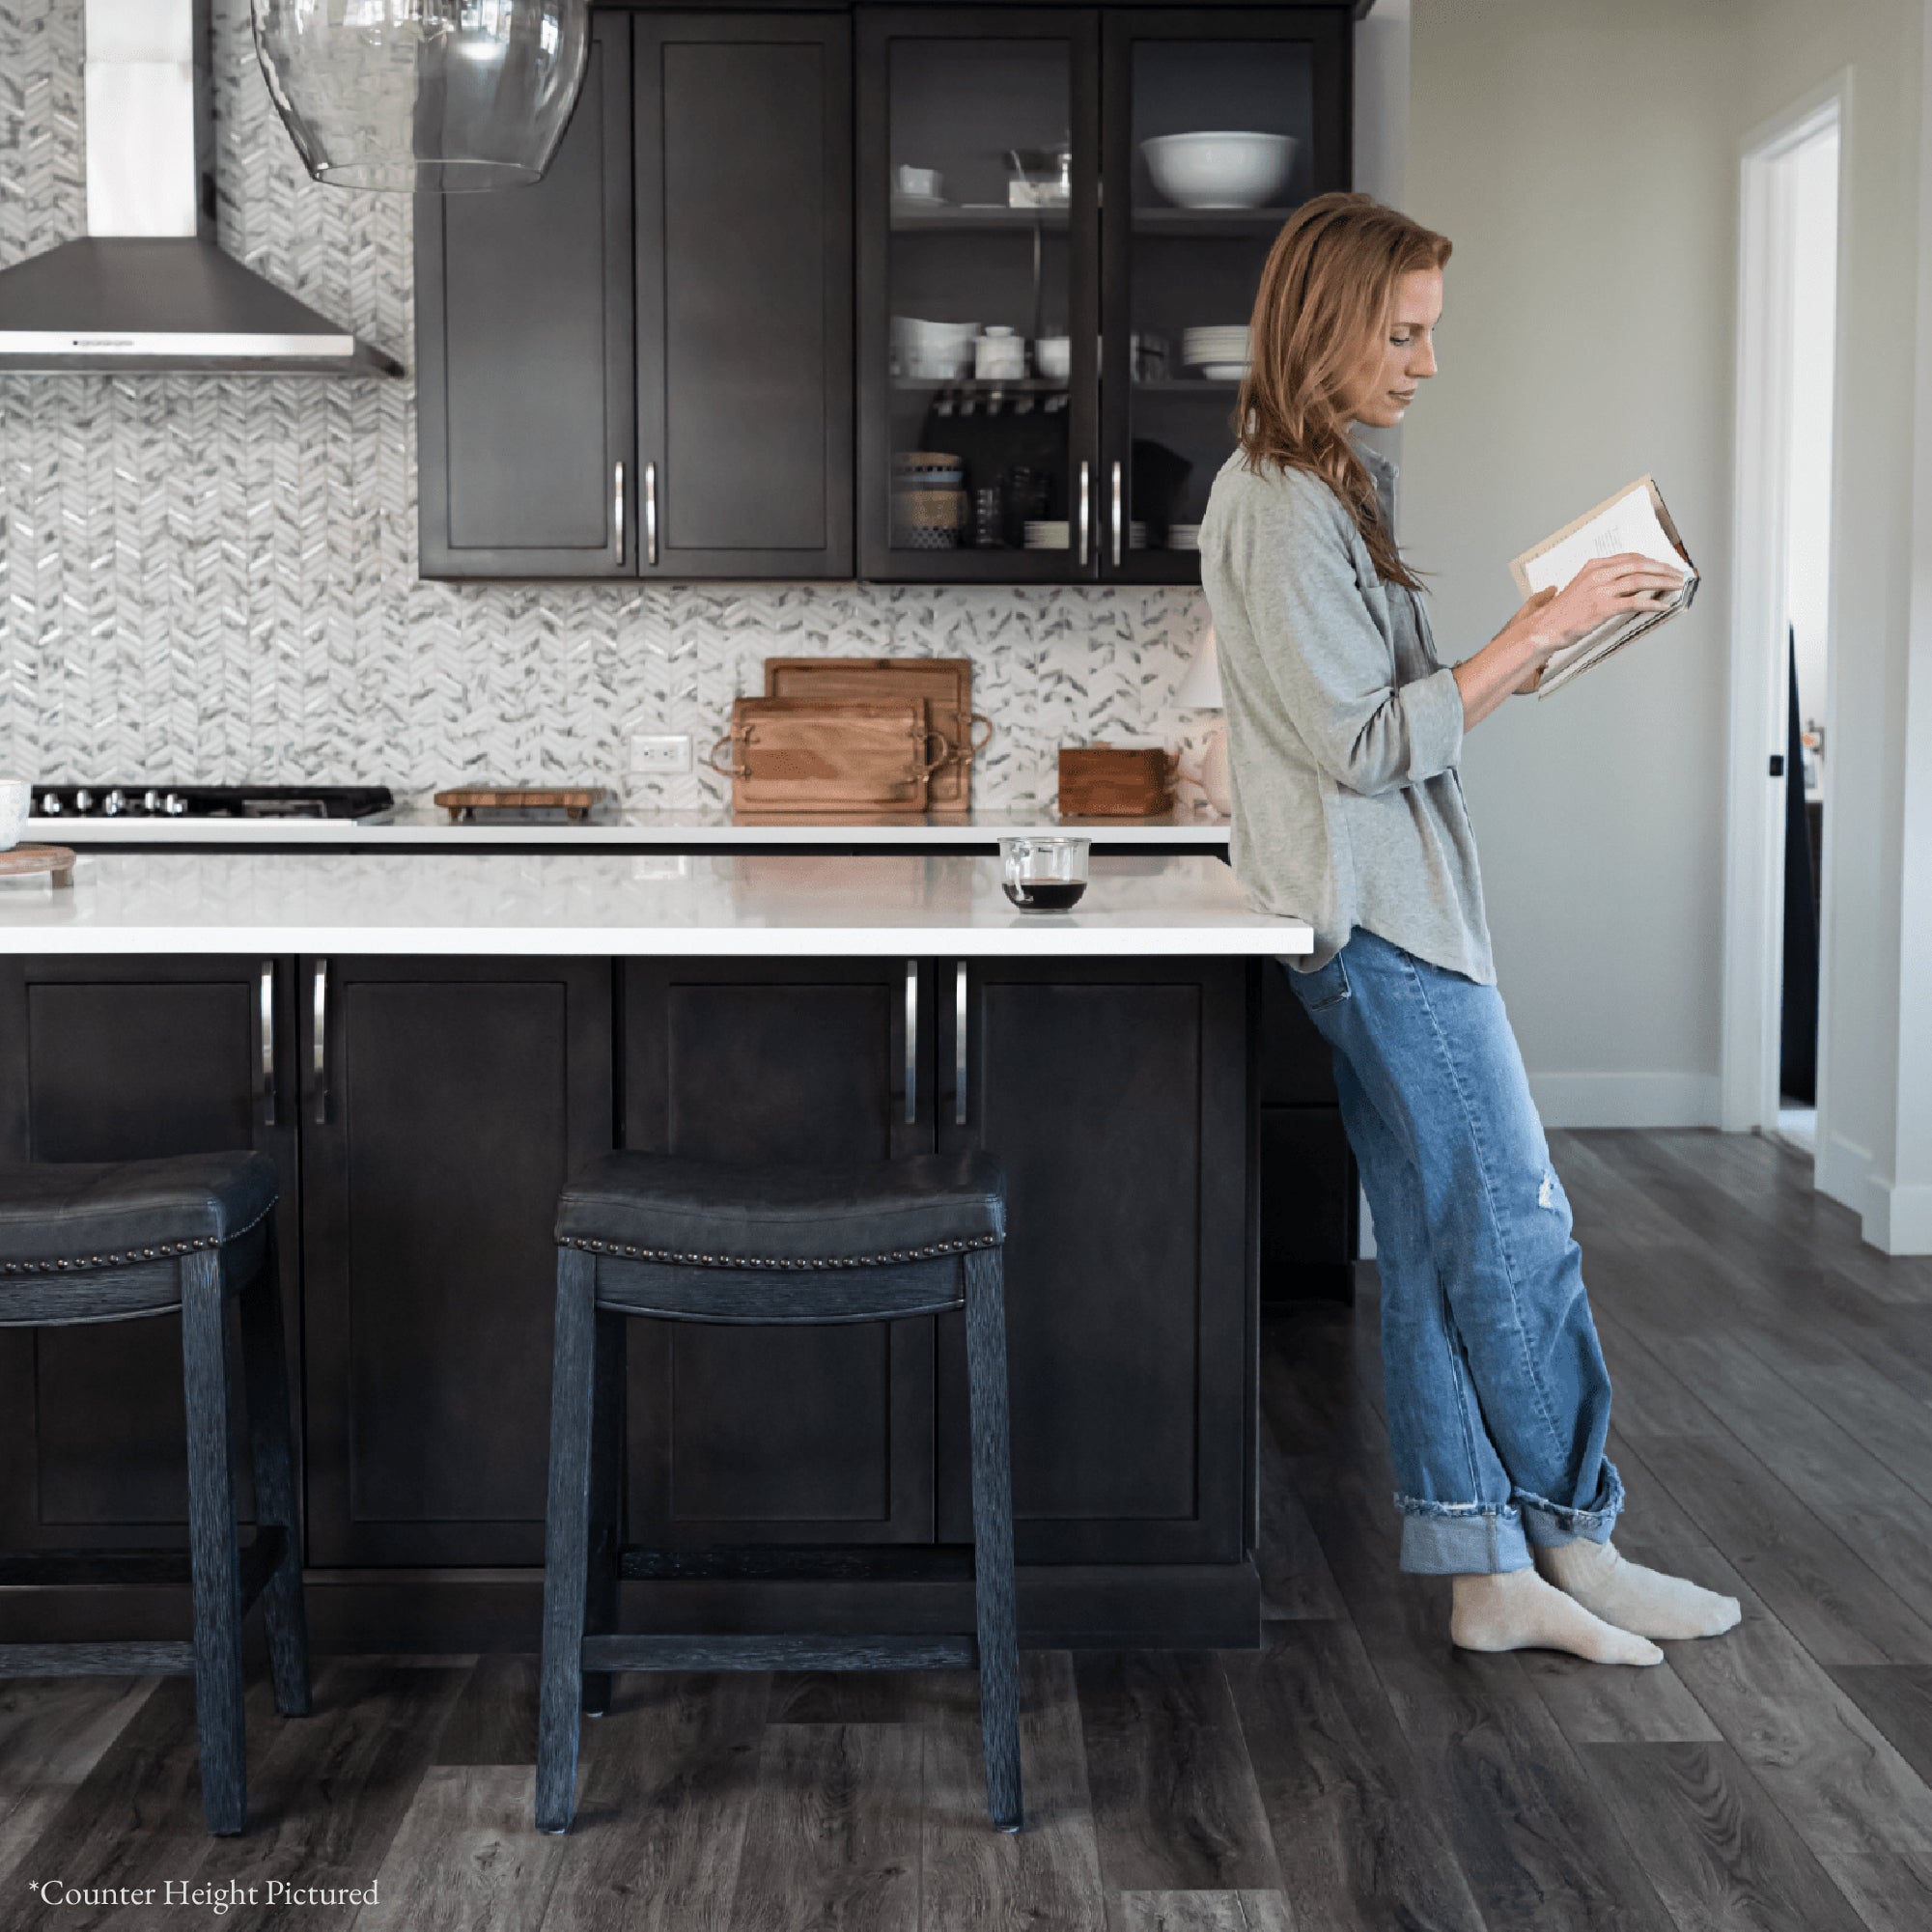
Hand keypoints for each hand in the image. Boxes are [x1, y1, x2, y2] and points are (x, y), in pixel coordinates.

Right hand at [1511, 553, 1687, 662]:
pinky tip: (1662, 605)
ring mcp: (1600, 590)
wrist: (1545, 627)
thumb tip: (1623, 582)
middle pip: (1639, 565)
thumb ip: (1601, 580)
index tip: (1664, 566)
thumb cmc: (1562, 612)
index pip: (1630, 557)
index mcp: (1593, 566)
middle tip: (1678, 574)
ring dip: (1662, 583)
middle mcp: (1598, 574)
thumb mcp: (1581, 587)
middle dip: (1663, 569)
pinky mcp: (1602, 608)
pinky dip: (1651, 603)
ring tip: (1676, 586)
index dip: (1651, 561)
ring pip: (1639, 581)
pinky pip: (1633, 602)